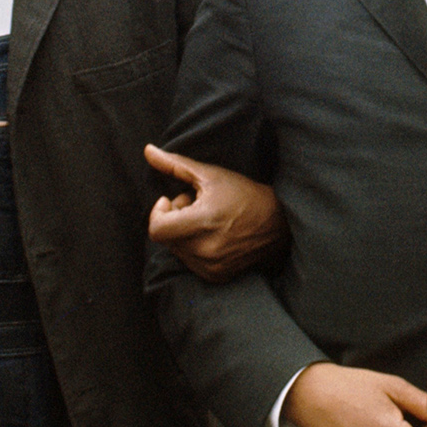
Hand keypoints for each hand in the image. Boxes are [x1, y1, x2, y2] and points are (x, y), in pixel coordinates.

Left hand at [145, 144, 286, 284]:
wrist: (279, 222)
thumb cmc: (244, 193)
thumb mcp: (209, 175)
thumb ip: (174, 165)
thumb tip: (147, 150)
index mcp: (203, 222)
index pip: (156, 229)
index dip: (158, 213)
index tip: (171, 200)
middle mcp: (206, 249)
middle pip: (166, 238)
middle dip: (174, 219)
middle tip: (196, 206)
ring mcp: (212, 266)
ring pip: (177, 250)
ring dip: (183, 234)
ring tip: (207, 221)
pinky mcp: (217, 276)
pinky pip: (190, 263)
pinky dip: (194, 248)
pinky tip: (214, 235)